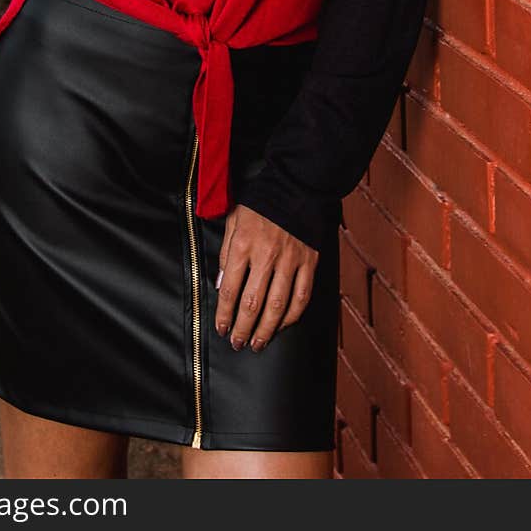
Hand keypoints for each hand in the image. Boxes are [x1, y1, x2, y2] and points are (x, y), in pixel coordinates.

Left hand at [214, 203, 317, 351]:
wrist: (295, 186)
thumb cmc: (260, 204)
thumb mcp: (233, 221)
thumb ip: (226, 253)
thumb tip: (221, 284)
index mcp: (243, 245)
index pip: (230, 289)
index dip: (224, 314)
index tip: (222, 328)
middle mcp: (266, 255)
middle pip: (252, 303)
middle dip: (243, 329)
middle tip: (238, 343)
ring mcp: (290, 260)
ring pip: (277, 306)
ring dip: (266, 330)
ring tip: (258, 343)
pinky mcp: (309, 262)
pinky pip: (301, 297)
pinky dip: (291, 316)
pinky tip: (282, 325)